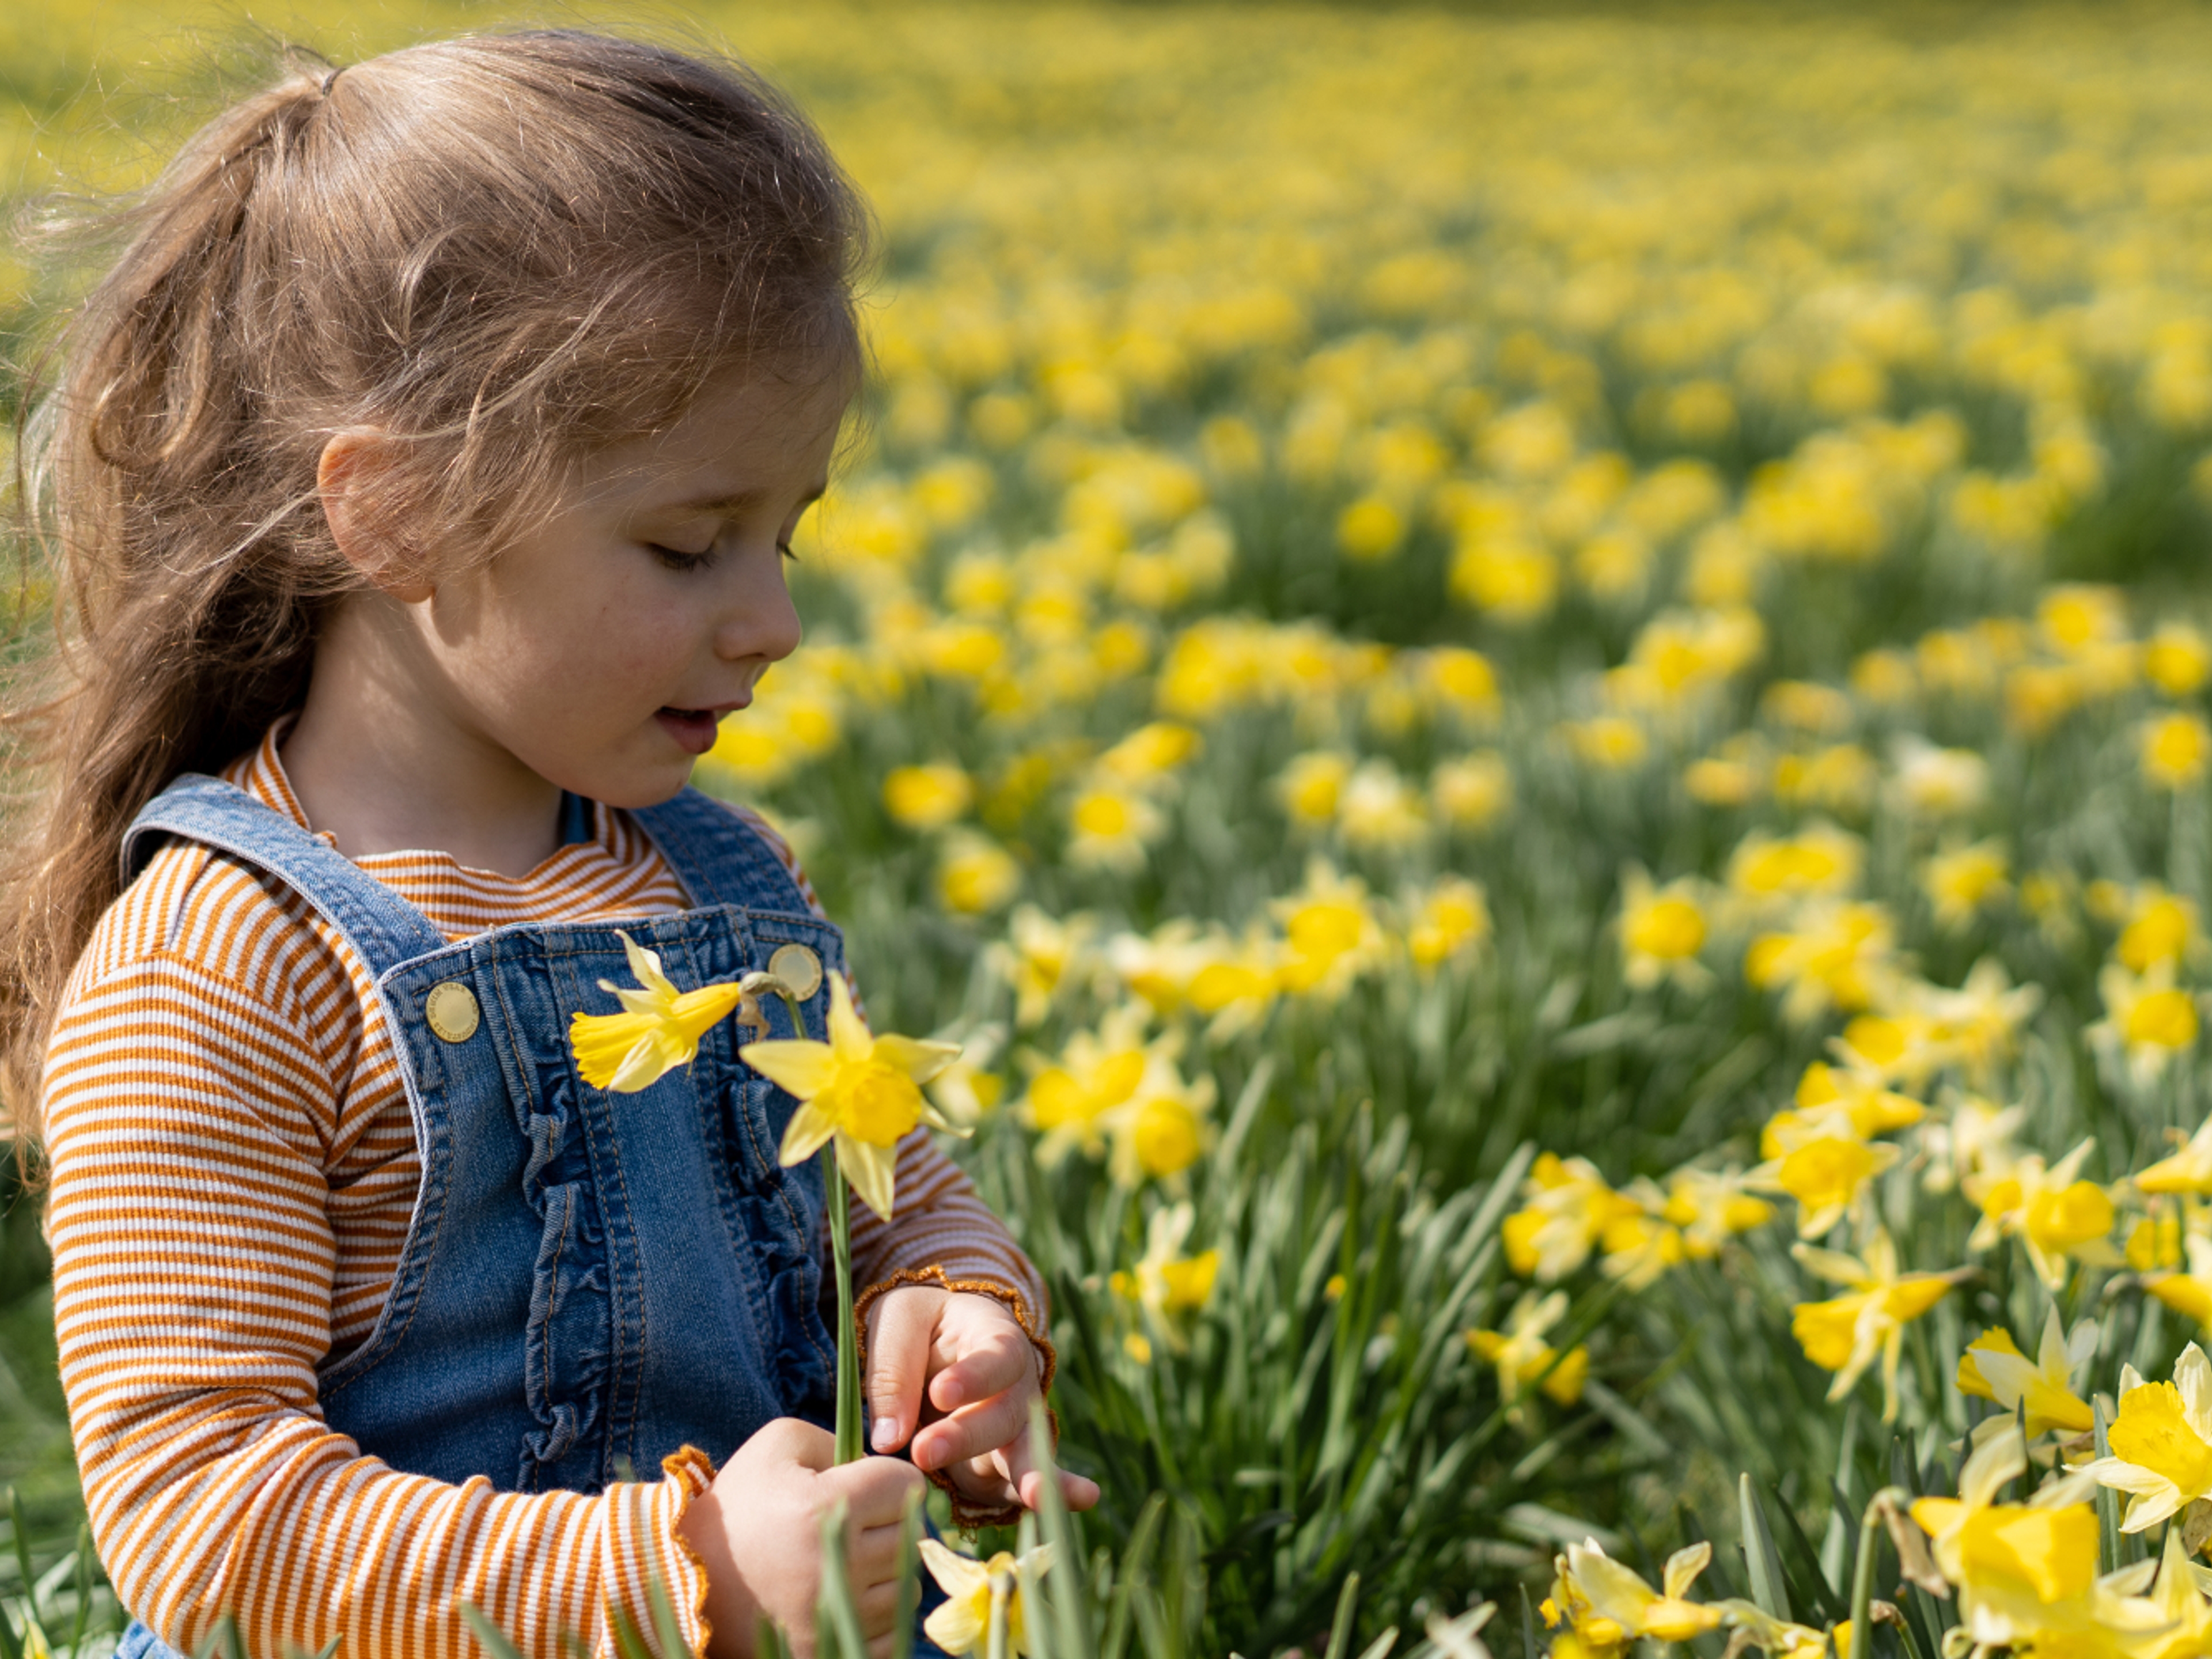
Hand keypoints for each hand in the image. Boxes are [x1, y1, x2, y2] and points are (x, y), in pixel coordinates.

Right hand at [677, 1416, 925, 1658]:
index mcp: (826, 1507)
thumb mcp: (779, 1445)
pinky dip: (873, 1619)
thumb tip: (881, 1467)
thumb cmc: (738, 1505)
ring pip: (906, 1590)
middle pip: (911, 1538)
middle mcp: (836, 1565)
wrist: (684, 1580)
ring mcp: (834, 1619)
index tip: (865, 1488)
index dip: (888, 1480)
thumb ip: (839, 1439)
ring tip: (845, 1564)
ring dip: (886, 1576)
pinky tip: (841, 1601)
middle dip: (888, 1526)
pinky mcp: (827, 1657)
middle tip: (852, 1527)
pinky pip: (887, 1635)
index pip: (907, 1485)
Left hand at [863, 1285, 1099, 1513]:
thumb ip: (892, 1372)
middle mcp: (1017, 1385)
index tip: (939, 1393)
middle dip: (967, 1436)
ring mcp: (1016, 1429)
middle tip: (924, 1450)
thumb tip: (889, 1438)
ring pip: (1024, 1453)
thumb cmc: (917, 1326)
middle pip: (1005, 1413)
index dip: (973, 1376)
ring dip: (1028, 1476)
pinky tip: (1069, 1509)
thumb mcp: (897, 1323)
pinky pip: (1019, 1487)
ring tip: (1039, 1496)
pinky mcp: (1002, 1468)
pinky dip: (1041, 1501)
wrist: (932, 1344)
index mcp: (995, 1336)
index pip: (995, 1356)